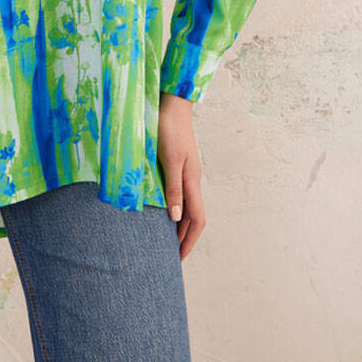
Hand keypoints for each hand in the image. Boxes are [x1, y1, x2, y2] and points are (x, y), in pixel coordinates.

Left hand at [157, 92, 205, 260]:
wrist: (171, 103)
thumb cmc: (169, 128)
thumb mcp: (170, 159)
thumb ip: (173, 188)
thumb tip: (176, 219)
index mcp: (192, 180)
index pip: (197, 219)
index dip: (189, 240)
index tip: (178, 258)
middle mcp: (192, 179)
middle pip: (194, 216)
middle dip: (185, 238)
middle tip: (171, 257)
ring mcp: (187, 172)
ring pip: (188, 206)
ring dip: (180, 225)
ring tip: (167, 240)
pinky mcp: (178, 164)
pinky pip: (180, 194)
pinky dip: (175, 209)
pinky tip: (164, 212)